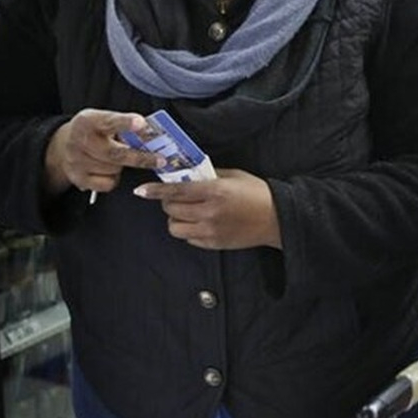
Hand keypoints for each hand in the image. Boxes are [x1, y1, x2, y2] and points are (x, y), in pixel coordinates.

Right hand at [44, 109, 163, 196]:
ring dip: (124, 166)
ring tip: (120, 158)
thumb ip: (123, 124)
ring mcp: (77, 162)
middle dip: (140, 158)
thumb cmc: (93, 131)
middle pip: (115, 153)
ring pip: (114, 169)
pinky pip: (108, 183)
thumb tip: (152, 132)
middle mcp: (79, 141)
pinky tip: (110, 170)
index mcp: (88, 121)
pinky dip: (114, 178)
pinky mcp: (79, 179)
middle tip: (160, 160)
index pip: (109, 121)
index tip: (142, 124)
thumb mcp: (102, 119)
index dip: (126, 123)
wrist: (62, 147)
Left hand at [134, 169, 280, 249]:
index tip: (141, 190)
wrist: (276, 219)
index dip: (156, 190)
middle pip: (171, 209)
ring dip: (176, 218)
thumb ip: (209, 175)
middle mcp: (209, 212)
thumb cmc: (257, 193)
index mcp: (215, 191)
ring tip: (187, 212)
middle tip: (176, 197)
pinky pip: (188, 238)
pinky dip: (188, 230)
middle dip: (169, 201)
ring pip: (175, 227)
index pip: (177, 190)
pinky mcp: (213, 244)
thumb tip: (188, 173)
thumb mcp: (234, 176)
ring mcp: (210, 231)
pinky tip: (200, 222)